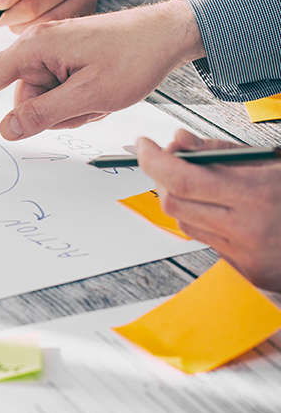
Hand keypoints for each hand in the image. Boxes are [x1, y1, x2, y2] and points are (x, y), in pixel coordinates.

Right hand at [0, 0, 204, 138]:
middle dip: (51, 113)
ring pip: (40, 104)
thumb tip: (5, 129)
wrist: (167, 35)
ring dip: (68, 110)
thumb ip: (43, 115)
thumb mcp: (89, 96)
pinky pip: (55, 97)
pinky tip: (99, 92)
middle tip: (89, 103)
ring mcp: (50, 55)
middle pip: (21, 101)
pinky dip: (76, 103)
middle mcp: (37, 47)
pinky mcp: (63, 62)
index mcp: (36, 47)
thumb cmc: (134, 57)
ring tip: (98, 95)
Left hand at [138, 129, 280, 291]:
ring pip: (186, 223)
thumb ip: (221, 152)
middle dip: (162, 179)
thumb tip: (178, 141)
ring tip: (200, 182)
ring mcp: (246, 255)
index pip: (182, 178)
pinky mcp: (246, 271)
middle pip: (174, 203)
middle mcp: (249, 228)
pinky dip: (204, 220)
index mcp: (259, 194)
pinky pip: (207, 241)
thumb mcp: (271, 160)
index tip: (144, 145)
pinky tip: (223, 208)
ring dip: (182, 200)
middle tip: (165, 160)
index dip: (154, 160)